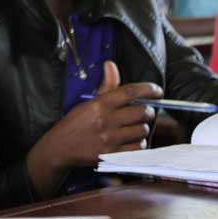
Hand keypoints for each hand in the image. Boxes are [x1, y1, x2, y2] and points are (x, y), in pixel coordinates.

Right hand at [27, 61, 161, 197]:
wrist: (60, 147)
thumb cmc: (74, 123)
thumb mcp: (87, 102)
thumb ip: (105, 85)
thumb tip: (111, 64)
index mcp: (99, 104)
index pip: (130, 92)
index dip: (148, 89)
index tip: (157, 91)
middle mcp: (106, 120)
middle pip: (142, 112)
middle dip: (148, 111)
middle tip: (144, 112)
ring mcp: (110, 138)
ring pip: (143, 130)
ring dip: (142, 128)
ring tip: (134, 127)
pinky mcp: (113, 154)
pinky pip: (138, 147)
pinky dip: (139, 143)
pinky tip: (131, 140)